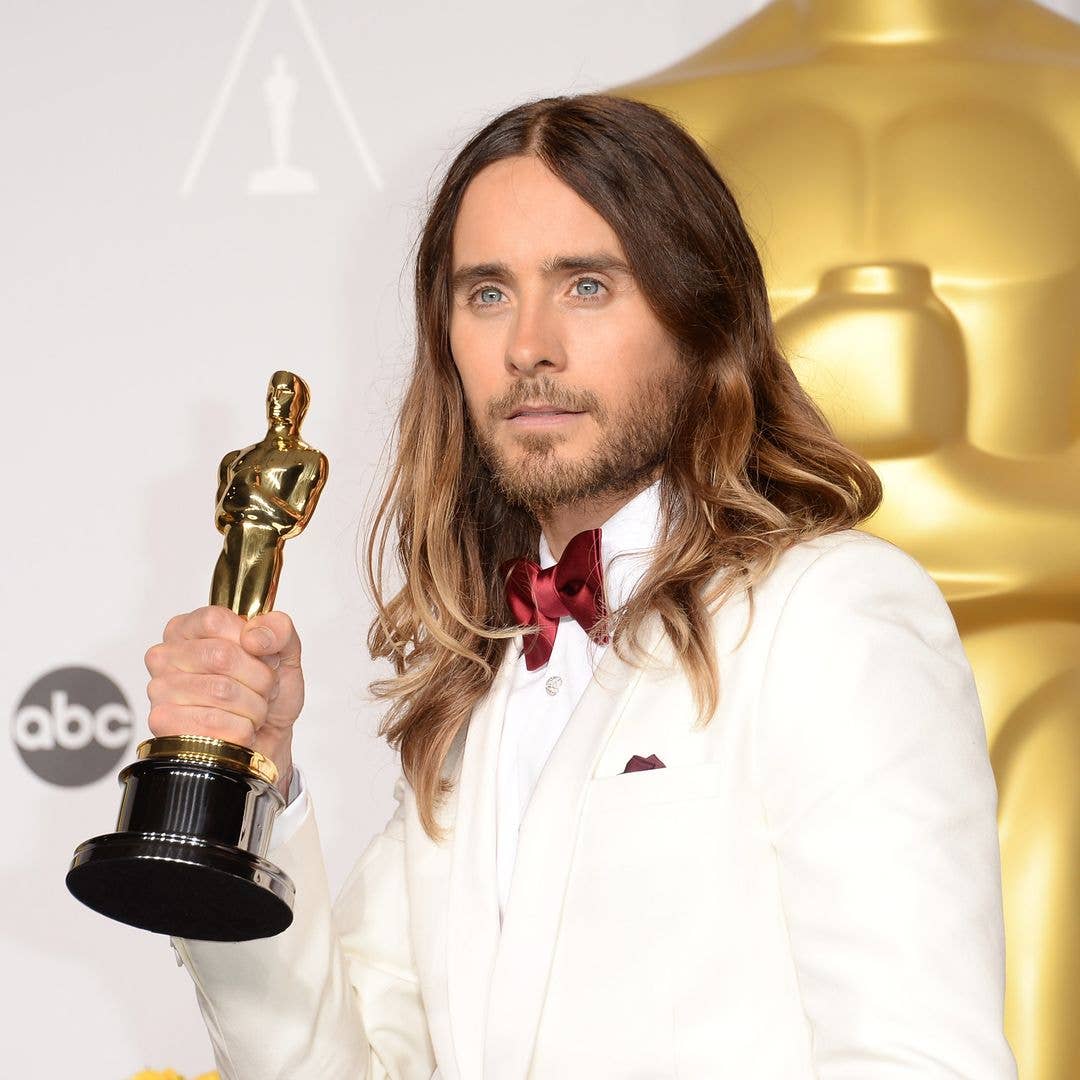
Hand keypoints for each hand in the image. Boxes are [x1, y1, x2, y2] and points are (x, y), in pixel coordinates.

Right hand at [144, 605, 303, 798]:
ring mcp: (160, 690)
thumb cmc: (268, 692)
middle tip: (263, 689)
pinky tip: (236, 729)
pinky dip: (241, 730)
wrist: (269, 738)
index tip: (262, 656)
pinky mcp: (163, 723)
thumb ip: (278, 629)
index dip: (250, 641)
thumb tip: (254, 636)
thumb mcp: (285, 651)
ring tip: (251, 709)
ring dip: (254, 707)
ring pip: (222, 692)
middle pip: (222, 656)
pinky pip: (215, 723)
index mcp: (188, 628)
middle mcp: (165, 655)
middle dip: (259, 678)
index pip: (215, 620)